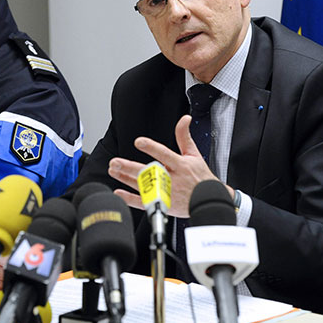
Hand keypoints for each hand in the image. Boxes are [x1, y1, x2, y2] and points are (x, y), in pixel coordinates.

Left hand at [108, 115, 233, 216]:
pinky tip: (119, 192)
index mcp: (181, 165)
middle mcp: (172, 179)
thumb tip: (184, 118)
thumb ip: (184, 136)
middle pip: (149, 173)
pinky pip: (144, 203)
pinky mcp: (163, 204)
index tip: (139, 142)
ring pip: (143, 186)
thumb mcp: (194, 154)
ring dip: (126, 178)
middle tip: (116, 162)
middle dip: (130, 167)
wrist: (209, 200)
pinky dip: (130, 199)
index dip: (152, 148)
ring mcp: (166, 193)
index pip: (164, 154)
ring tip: (113, 170)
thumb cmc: (201, 177)